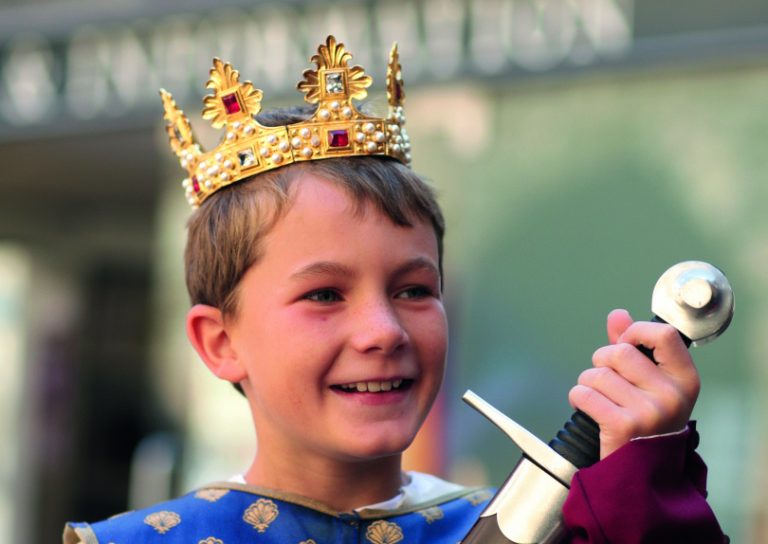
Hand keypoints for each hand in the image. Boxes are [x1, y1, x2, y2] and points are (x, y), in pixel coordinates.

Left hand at [568, 309, 700, 458]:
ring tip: (600, 398)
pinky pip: (584, 394)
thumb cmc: (647, 421)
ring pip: (597, 374)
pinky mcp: (623, 426)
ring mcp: (649, 412)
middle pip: (619, 352)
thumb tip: (618, 314)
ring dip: (588, 383)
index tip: (625, 343)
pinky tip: (589, 408)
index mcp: (685, 379)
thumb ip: (634, 347)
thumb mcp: (651, 383)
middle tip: (606, 380)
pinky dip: (578, 397)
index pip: (663, 334)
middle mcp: (672, 395)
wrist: (643, 473)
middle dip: (601, 361)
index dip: (635, 332)